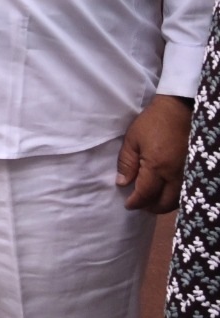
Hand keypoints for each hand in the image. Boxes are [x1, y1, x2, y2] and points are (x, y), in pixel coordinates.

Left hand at [117, 94, 190, 211]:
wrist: (179, 110)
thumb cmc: (153, 123)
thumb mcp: (132, 140)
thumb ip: (126, 163)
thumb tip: (122, 183)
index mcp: (157, 167)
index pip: (145, 194)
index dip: (135, 203)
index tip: (127, 205)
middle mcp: (176, 175)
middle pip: (164, 203)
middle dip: (150, 207)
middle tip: (138, 204)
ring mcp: (188, 174)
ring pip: (177, 200)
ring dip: (163, 204)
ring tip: (150, 199)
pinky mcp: (195, 170)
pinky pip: (185, 191)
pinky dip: (175, 197)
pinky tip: (165, 192)